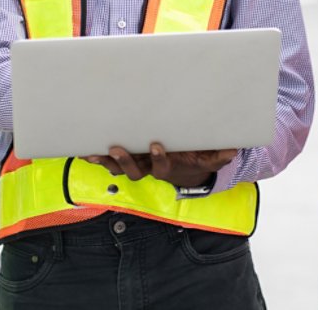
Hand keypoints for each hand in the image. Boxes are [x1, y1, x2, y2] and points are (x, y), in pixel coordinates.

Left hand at [85, 143, 235, 187]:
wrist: (185, 168)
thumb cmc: (196, 157)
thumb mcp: (210, 156)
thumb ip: (220, 155)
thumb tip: (233, 150)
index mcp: (169, 166)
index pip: (162, 167)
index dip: (159, 159)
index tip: (157, 145)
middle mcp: (150, 168)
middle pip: (135, 171)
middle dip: (125, 162)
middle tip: (118, 148)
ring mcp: (137, 164)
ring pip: (120, 168)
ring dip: (107, 161)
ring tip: (94, 152)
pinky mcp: (127, 157)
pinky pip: (110, 160)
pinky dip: (98, 157)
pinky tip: (85, 151)